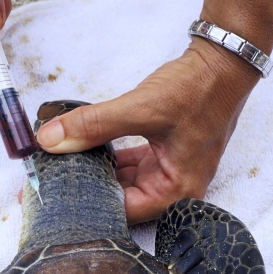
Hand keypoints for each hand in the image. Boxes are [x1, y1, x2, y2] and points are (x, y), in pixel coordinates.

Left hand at [37, 38, 259, 222]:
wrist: (223, 61)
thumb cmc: (199, 89)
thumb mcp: (141, 108)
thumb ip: (93, 125)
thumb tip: (49, 140)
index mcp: (177, 191)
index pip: (122, 212)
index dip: (86, 203)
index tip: (55, 192)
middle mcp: (173, 188)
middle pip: (120, 200)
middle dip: (87, 187)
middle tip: (51, 178)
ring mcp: (168, 171)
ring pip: (121, 181)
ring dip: (95, 170)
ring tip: (61, 164)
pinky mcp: (161, 154)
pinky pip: (128, 164)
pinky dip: (107, 157)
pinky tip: (85, 149)